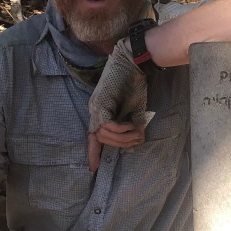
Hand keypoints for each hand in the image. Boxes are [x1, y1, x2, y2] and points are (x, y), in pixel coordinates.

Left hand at [88, 37, 153, 170]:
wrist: (134, 62)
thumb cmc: (134, 84)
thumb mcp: (134, 111)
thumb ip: (131, 126)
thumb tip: (134, 142)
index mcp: (100, 112)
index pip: (92, 136)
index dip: (92, 152)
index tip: (93, 168)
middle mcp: (94, 110)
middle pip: (100, 138)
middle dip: (119, 144)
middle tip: (137, 140)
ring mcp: (96, 106)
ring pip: (103, 134)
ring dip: (122, 137)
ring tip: (137, 132)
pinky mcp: (101, 103)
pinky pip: (108, 125)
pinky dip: (121, 129)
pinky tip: (132, 125)